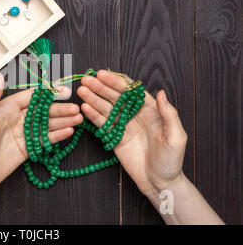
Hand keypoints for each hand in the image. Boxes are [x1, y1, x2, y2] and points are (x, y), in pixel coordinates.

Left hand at [0, 73, 83, 192]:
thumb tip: (1, 75)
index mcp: (7, 107)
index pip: (32, 97)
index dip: (48, 93)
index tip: (64, 91)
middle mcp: (18, 118)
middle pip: (43, 110)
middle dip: (60, 109)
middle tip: (76, 109)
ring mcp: (24, 133)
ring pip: (47, 124)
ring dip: (63, 121)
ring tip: (78, 119)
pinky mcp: (29, 147)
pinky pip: (45, 139)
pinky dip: (58, 135)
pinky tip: (69, 132)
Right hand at [77, 70, 187, 196]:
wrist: (160, 183)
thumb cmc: (172, 161)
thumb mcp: (176, 137)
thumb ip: (169, 115)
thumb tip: (161, 92)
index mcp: (150, 110)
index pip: (130, 90)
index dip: (116, 81)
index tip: (102, 75)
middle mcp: (134, 114)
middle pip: (114, 96)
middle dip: (100, 88)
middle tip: (86, 81)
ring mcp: (123, 125)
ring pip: (106, 108)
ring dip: (93, 99)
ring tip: (81, 92)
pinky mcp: (115, 138)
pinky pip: (103, 124)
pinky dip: (93, 116)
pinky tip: (85, 108)